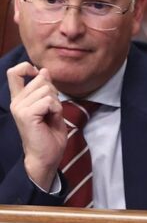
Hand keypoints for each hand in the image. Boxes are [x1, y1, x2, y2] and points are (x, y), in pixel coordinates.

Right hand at [6, 63, 66, 189]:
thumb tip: (43, 70)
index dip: (28, 67)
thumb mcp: (50, 106)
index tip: (39, 75)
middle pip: (41, 79)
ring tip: (50, 116)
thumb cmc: (49, 133)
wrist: (47, 155)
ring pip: (47, 90)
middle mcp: (16, 102)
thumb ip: (45, 89)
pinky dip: (56, 109)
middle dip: (54, 92)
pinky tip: (50, 119)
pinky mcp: (26, 114)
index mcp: (20, 99)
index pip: (14, 73)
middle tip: (51, 110)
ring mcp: (19, 108)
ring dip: (56, 102)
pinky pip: (49, 101)